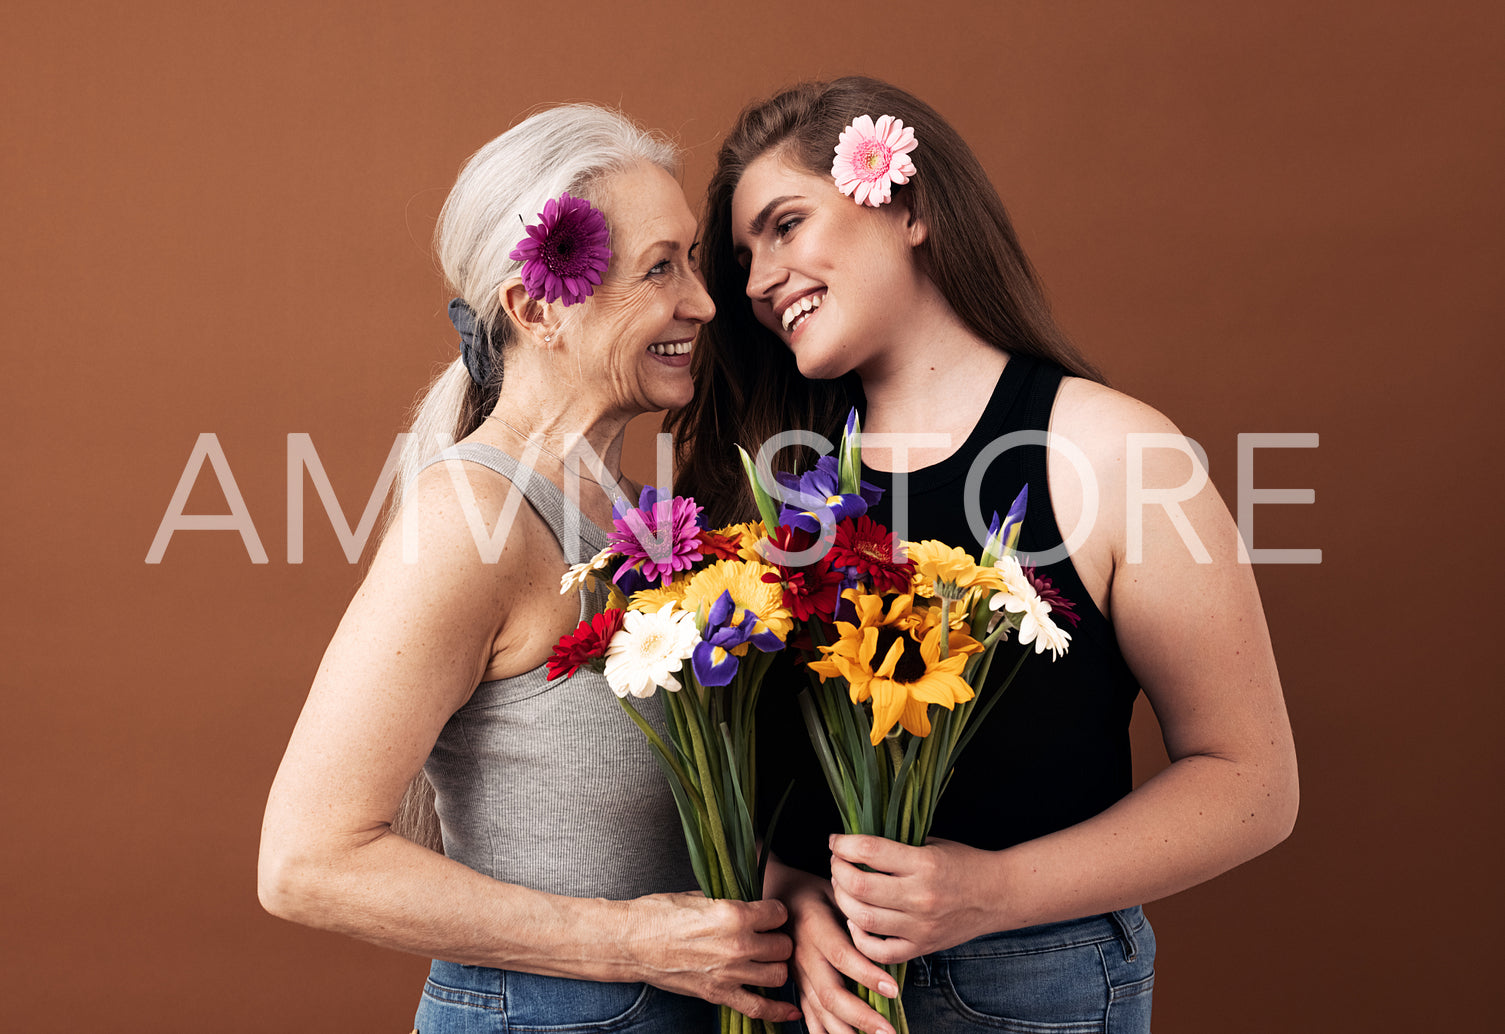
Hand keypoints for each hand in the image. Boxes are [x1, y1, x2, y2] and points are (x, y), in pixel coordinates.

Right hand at [623, 892, 800, 1022]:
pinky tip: (792, 1011)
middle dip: (777, 939)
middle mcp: (737, 945)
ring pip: (778, 975)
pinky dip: (778, 1012)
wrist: (631, 942)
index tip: (768, 913)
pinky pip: (758, 1008)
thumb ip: (731, 903)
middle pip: (783, 945)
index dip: (775, 912)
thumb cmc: (660, 913)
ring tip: (765, 960)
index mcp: (733, 915)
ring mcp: (729, 974)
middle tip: (766, 936)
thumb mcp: (700, 896)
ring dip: (775, 967)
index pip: (779, 913)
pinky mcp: (718, 994)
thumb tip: (751, 903)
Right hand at [779, 868, 898, 1033]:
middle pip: (830, 992)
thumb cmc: (814, 892)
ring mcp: (797, 973)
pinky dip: (823, 1032)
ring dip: (845, 1031)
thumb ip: (855, 913)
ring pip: (819, 1009)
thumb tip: (886, 935)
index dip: (867, 975)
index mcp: (815, 927)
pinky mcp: (796, 984)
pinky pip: (808, 1014)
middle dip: (861, 1016)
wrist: (777, 895)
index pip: (842, 956)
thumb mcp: (834, 891)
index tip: (893, 990)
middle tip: (887, 1031)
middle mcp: (803, 954)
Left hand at [829, 835, 1001, 963]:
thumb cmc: (963, 863)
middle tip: (836, 863)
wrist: (998, 895)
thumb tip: (852, 844)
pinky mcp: (922, 948)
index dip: (844, 844)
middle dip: (837, 870)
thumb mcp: (932, 844)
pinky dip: (859, 937)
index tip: (836, 841)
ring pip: (863, 919)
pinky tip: (856, 920)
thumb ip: (896, 846)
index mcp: (925, 864)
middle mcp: (921, 897)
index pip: (870, 851)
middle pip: (860, 886)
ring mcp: (921, 927)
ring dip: (843, 900)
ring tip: (842, 887)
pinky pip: (878, 951)